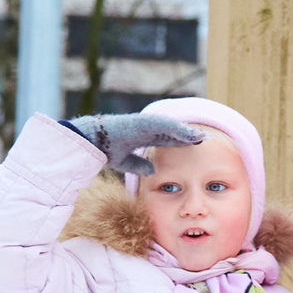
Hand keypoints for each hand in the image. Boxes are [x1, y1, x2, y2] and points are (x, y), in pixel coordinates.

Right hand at [65, 112, 201, 177]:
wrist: (89, 143)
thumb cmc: (103, 151)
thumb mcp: (124, 161)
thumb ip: (138, 165)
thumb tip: (152, 170)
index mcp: (141, 135)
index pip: (166, 138)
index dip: (181, 141)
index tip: (194, 144)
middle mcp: (144, 127)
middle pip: (171, 131)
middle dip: (187, 135)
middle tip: (204, 139)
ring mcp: (143, 123)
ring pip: (170, 127)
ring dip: (185, 131)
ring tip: (200, 136)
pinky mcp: (141, 123)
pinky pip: (163, 126)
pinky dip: (177, 129)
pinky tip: (189, 134)